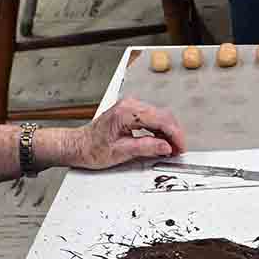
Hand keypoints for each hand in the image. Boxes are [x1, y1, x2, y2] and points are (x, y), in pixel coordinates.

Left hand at [59, 95, 186, 169]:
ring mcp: (130, 107)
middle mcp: (129, 105)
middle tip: (178, 150)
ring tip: (170, 149)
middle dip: (174, 134)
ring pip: (160, 116)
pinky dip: (160, 130)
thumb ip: (146, 148)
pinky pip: (152, 117)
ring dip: (168, 132)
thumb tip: (165, 147)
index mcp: (126, 113)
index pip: (160, 120)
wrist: (78, 145)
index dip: (174, 135)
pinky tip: (161, 142)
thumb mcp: (120, 152)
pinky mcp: (131, 112)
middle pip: (163, 115)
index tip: (180, 147)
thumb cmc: (92, 148)